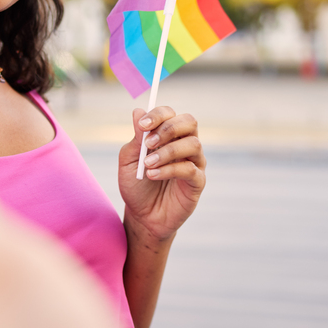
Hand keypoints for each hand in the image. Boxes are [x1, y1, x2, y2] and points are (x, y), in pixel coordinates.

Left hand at [118, 106, 206, 241]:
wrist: (142, 217)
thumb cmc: (136, 186)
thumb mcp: (129, 160)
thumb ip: (136, 138)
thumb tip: (137, 111)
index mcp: (168, 136)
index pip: (170, 114)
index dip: (158, 115)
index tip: (142, 124)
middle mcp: (184, 144)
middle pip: (189, 122)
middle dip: (168, 128)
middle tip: (148, 143)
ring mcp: (194, 162)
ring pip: (193, 144)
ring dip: (167, 152)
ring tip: (148, 164)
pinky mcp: (198, 182)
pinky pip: (190, 169)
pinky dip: (169, 169)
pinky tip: (153, 175)